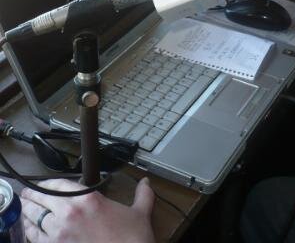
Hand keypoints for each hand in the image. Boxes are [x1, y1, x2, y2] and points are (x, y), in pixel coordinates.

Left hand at [20, 177, 154, 242]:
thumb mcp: (140, 212)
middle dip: (32, 195)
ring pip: (33, 218)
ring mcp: (58, 234)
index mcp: (88, 199)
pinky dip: (28, 232)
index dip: (47, 183)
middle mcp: (69, 213)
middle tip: (27, 194)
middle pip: (40, 199)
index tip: (43, 184)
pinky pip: (33, 239)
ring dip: (27, 212)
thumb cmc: (131, 240)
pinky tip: (28, 229)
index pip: (59, 184)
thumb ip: (142, 194)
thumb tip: (145, 183)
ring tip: (25, 209)